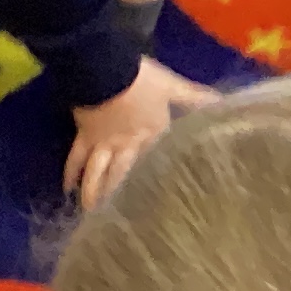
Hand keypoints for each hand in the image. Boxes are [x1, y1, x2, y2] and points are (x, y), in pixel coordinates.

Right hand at [65, 57, 214, 209]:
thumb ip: (195, 97)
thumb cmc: (141, 79)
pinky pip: (76, 158)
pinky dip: (71, 173)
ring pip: (97, 175)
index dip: (157, 186)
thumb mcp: (173, 86)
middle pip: (121, 178)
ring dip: (93, 194)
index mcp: (151, 137)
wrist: (105, 68)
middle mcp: (127, 147)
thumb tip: (223, 101)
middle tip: (115, 221)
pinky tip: (66, 187)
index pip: (155, 165)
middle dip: (118, 200)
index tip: (158, 208)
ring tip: (90, 213)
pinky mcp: (84, 137)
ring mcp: (103, 144)